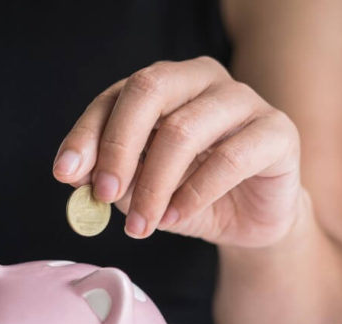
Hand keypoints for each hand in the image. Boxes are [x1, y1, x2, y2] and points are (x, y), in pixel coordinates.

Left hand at [53, 56, 302, 248]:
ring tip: (139, 225)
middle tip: (103, 196)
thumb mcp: (138, 189)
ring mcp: (242, 100)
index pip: (114, 96)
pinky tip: (175, 219)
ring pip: (182, 130)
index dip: (86, 134)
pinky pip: (228, 159)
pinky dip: (193, 195)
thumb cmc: (186, 195)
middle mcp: (200, 80)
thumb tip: (72, 172)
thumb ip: (107, 176)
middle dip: (117, 148)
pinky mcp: (276, 131)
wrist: (247, 221)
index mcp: (162, 85)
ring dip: (153, 186)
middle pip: (148, 92)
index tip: (65, 173)